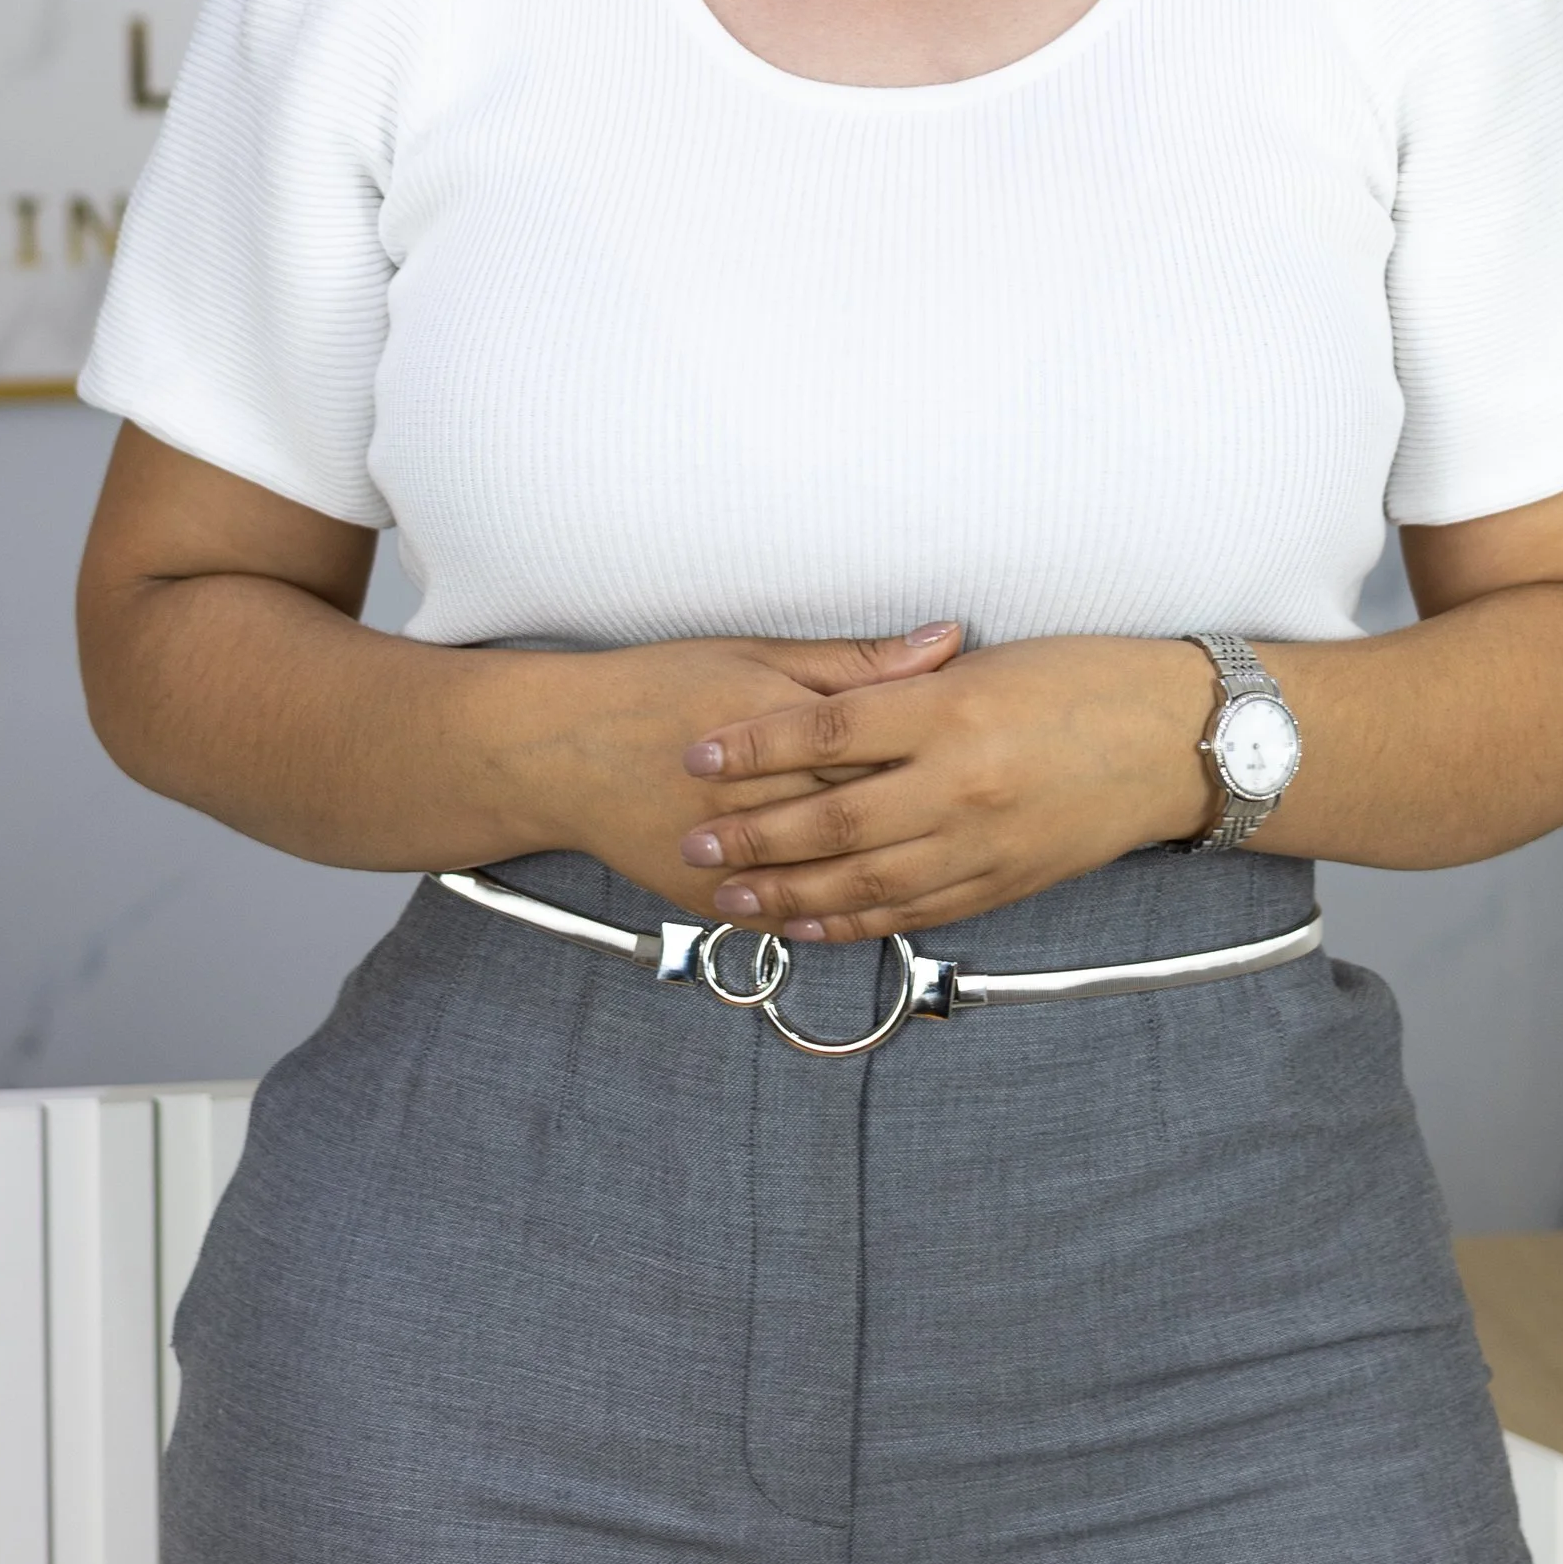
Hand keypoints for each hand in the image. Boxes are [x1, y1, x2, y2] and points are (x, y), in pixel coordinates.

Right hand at [518, 622, 965, 915]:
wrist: (560, 752)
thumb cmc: (658, 688)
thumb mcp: (758, 656)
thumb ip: (856, 663)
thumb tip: (945, 643)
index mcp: (782, 729)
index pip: (887, 749)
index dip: (949, 754)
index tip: (1002, 749)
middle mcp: (761, 802)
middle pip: (871, 817)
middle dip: (940, 817)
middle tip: (1003, 810)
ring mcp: (738, 862)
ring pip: (836, 881)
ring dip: (902, 877)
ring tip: (960, 863)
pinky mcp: (713, 901)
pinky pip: (790, 919)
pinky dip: (839, 916)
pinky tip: (890, 908)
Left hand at [676, 636, 1215, 939]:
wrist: (1176, 742)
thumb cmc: (1084, 681)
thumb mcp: (990, 664)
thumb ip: (907, 682)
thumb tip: (832, 692)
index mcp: (952, 712)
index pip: (828, 730)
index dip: (755, 746)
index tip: (698, 755)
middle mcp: (961, 785)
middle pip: (831, 819)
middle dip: (752, 835)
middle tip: (693, 843)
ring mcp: (982, 844)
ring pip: (863, 881)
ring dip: (786, 892)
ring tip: (728, 897)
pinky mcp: (1001, 886)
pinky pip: (912, 912)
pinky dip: (852, 921)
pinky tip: (807, 923)